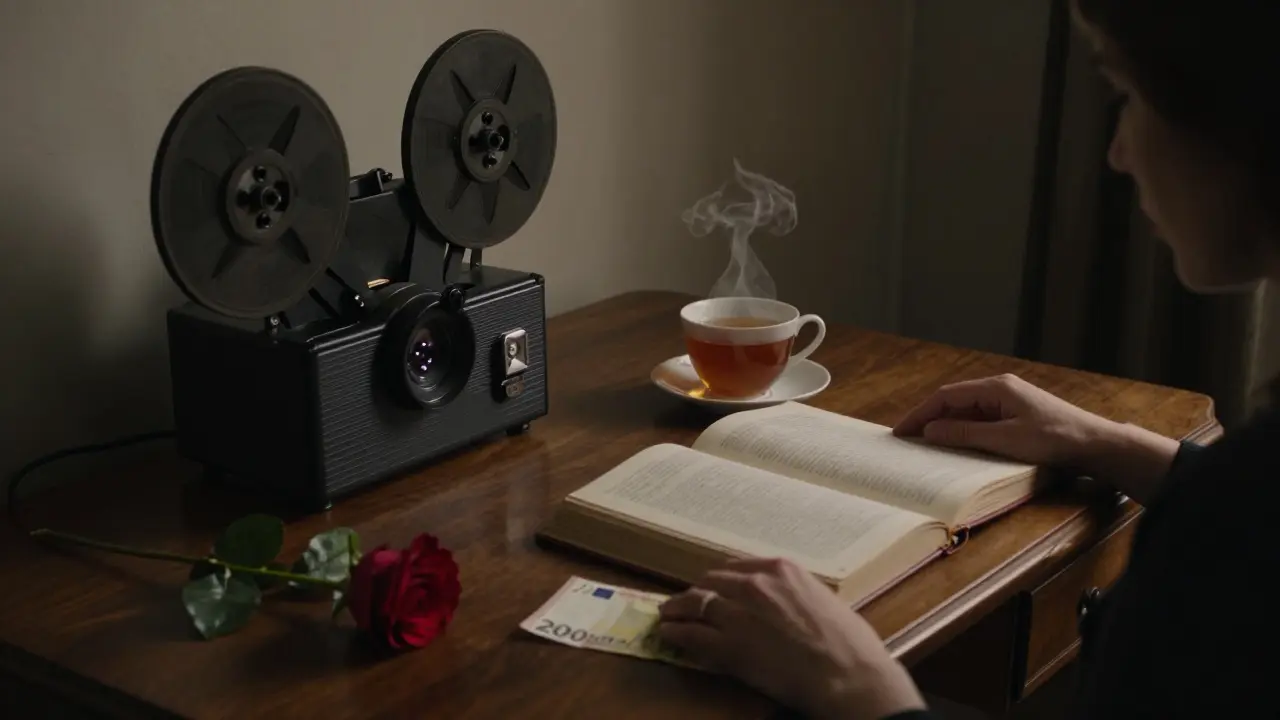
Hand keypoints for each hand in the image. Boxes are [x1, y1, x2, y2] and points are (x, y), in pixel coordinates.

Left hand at [657, 558, 925, 718]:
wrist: (848, 675)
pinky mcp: (726, 645)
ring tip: (667, 615)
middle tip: (690, 603)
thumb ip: (794, 595)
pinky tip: (667, 635)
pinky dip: (675, 633)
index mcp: (780, 568)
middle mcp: (754, 583)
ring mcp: (737, 612)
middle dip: (700, 592)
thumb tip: (785, 604)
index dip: (722, 580)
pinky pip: (690, 634)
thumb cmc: (849, 643)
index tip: (715, 587)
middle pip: (711, 581)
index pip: (736, 567)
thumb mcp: (822, 601)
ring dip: (678, 609)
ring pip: (694, 603)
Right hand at [892, 373, 1112, 465]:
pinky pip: (981, 420)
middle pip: (954, 402)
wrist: (1095, 444)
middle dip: (928, 419)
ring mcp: (1008, 401)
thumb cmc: (1054, 439)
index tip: (901, 432)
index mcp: (996, 388)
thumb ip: (965, 433)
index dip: (920, 413)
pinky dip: (963, 431)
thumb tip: (930, 431)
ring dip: (945, 426)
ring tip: (924, 445)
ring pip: (966, 411)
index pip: (946, 396)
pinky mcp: (1016, 415)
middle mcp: (999, 389)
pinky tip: (955, 445)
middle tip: (906, 440)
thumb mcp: (1005, 439)